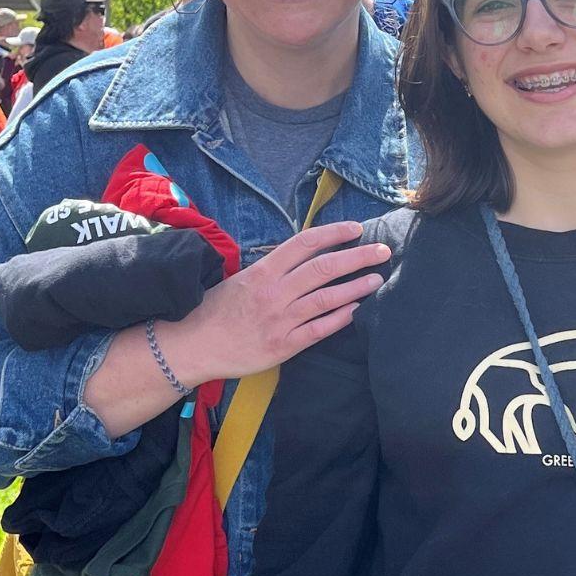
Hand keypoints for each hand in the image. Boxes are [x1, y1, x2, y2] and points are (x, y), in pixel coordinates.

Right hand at [167, 224, 391, 383]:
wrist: (192, 346)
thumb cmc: (214, 311)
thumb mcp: (239, 280)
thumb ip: (270, 269)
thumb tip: (301, 257)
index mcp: (263, 272)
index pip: (304, 243)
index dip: (333, 233)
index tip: (356, 228)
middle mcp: (275, 293)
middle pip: (324, 268)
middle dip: (357, 257)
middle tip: (382, 250)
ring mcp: (281, 320)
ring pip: (327, 298)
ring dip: (356, 286)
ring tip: (377, 278)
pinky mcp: (284, 346)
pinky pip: (319, 330)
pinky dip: (341, 318)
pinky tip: (358, 310)